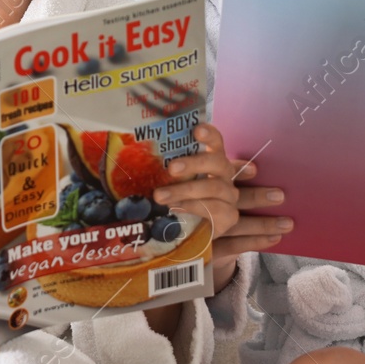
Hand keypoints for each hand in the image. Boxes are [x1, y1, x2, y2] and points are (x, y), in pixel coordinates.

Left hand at [154, 122, 241, 239]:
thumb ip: (163, 169)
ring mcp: (229, 196)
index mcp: (212, 160)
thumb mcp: (170, 182)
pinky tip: (175, 209)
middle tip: (171, 168)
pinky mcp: (229, 216)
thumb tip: (135, 155)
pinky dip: (193, 207)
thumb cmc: (178, 199)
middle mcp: (224, 175)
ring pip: (214, 187)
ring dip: (185, 190)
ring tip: (160, 195)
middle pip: (217, 163)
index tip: (196, 129)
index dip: (209, 134)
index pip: (216, 142)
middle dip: (194, 163)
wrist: (191, 233)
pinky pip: (215, 209)